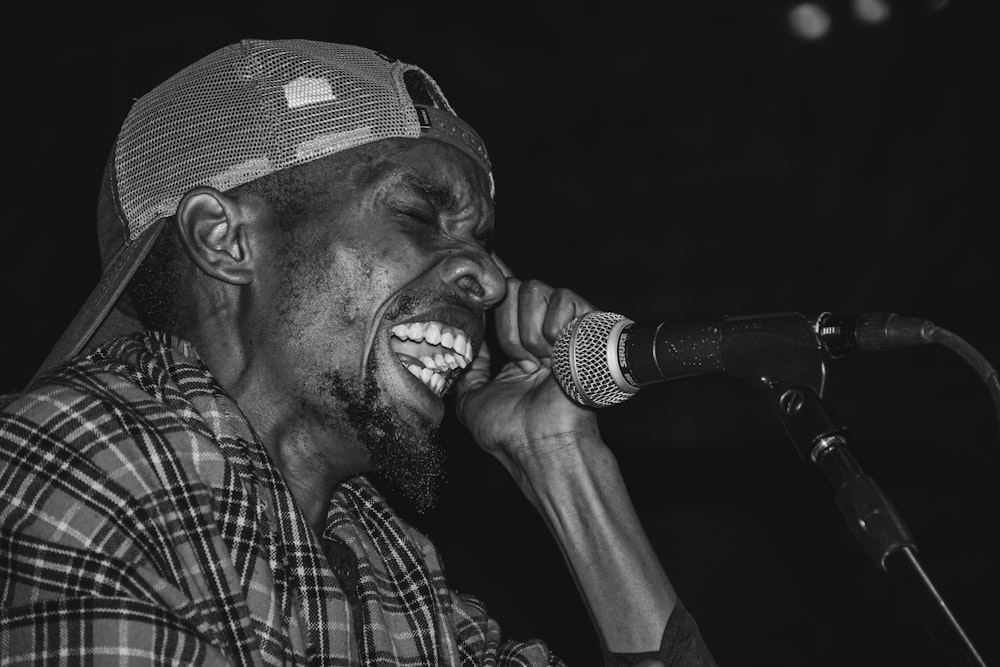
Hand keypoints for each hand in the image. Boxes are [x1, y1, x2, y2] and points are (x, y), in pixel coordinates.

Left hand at [455, 255, 600, 477]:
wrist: (540, 445)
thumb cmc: (508, 431)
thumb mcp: (471, 398)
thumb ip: (468, 366)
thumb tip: (466, 340)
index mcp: (521, 348)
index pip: (507, 300)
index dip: (496, 276)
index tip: (485, 256)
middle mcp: (544, 334)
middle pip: (516, 288)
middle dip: (508, 325)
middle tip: (520, 360)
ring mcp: (567, 328)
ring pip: (535, 289)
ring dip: (528, 332)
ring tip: (539, 363)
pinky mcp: (590, 326)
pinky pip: (564, 297)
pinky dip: (554, 326)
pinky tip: (557, 354)